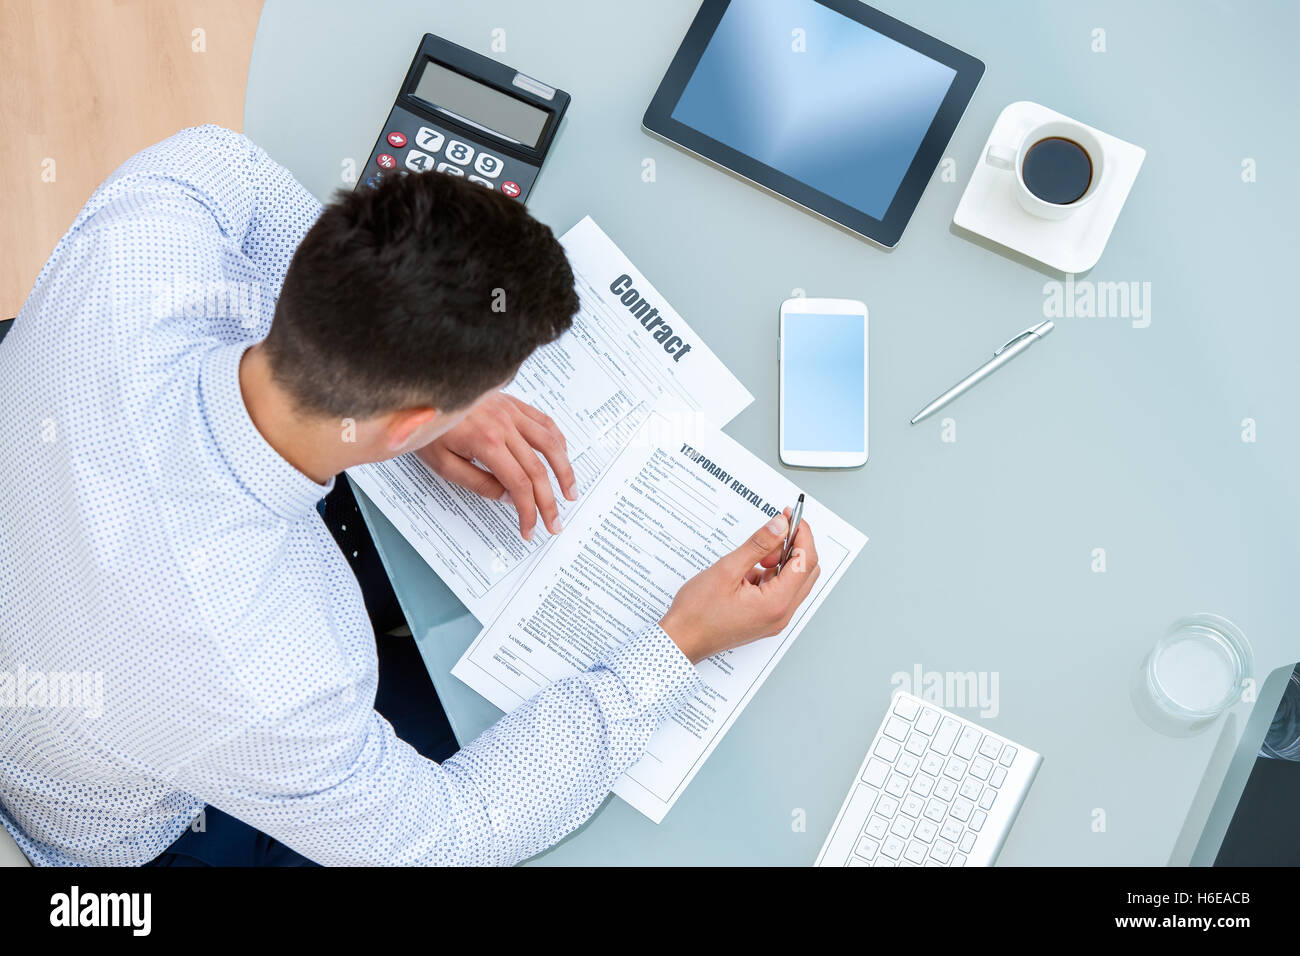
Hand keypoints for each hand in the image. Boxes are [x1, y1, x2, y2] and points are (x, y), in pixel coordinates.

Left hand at [416, 393, 576, 540]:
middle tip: (554, 523)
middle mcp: (505, 425)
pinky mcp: (513, 404)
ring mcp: (511, 412)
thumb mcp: (444, 464)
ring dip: (565, 471)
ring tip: (570, 492)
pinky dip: (558, 441)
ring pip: (550, 444)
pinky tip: (562, 456)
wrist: (422, 390)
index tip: (529, 528)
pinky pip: (544, 422)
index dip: (528, 510)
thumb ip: (479, 483)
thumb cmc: (429, 426)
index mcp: (486, 442)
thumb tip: (508, 497)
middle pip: (538, 470)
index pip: (519, 484)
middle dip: (548, 501)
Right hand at [659, 511, 820, 663]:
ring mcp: (775, 619)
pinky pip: (780, 592)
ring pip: (794, 581)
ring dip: (781, 563)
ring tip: (752, 558)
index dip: (802, 534)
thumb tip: (781, 525)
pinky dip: (771, 576)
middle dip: (794, 548)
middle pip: (806, 572)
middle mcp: (781, 614)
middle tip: (774, 532)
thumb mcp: (727, 570)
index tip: (792, 516)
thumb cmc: (697, 612)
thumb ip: (758, 545)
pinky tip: (747, 573)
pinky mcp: (766, 619)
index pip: (805, 562)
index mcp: (776, 603)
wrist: (681, 640)